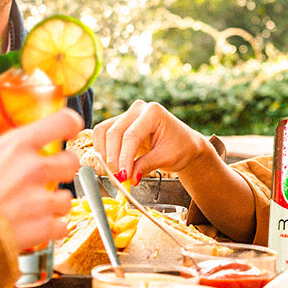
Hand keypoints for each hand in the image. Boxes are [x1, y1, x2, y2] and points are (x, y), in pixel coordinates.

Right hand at [0, 107, 82, 252]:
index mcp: (15, 146)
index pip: (62, 122)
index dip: (69, 125)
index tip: (68, 129)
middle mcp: (34, 169)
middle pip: (71, 161)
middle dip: (62, 169)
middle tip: (48, 176)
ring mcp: (41, 200)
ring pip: (67, 198)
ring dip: (55, 204)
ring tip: (36, 208)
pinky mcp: (43, 228)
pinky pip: (61, 226)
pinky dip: (51, 229)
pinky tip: (36, 229)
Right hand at [92, 100, 207, 181]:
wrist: (184, 144)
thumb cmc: (181, 147)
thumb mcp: (167, 157)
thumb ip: (146, 165)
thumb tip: (129, 177)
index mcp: (153, 112)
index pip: (131, 135)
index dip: (124, 157)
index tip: (123, 175)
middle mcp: (138, 109)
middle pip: (114, 132)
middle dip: (113, 158)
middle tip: (117, 178)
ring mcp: (127, 115)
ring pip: (103, 131)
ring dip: (104, 154)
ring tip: (113, 173)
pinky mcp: (120, 124)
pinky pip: (103, 134)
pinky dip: (103, 150)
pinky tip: (110, 164)